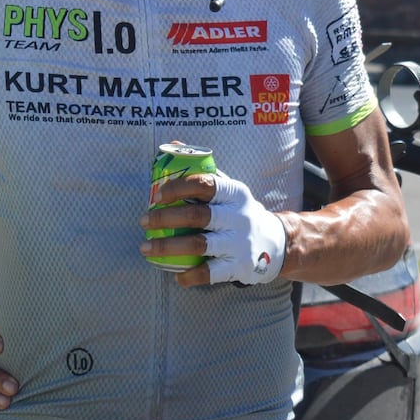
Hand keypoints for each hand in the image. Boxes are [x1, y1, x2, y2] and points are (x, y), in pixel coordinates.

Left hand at [140, 168, 286, 287]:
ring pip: (199, 245)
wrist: (275, 242)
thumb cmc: (240, 212)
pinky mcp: (239, 266)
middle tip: (144, 221)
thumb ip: (203, 171)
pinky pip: (211, 273)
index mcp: (234, 193)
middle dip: (165, 218)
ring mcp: (239, 242)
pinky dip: (191, 276)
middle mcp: (238, 216)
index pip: (204, 184)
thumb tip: (173, 143)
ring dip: (168, 246)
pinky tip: (177, 275)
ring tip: (146, 247)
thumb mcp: (229, 189)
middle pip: (197, 216)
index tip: (157, 195)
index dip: (178, 188)